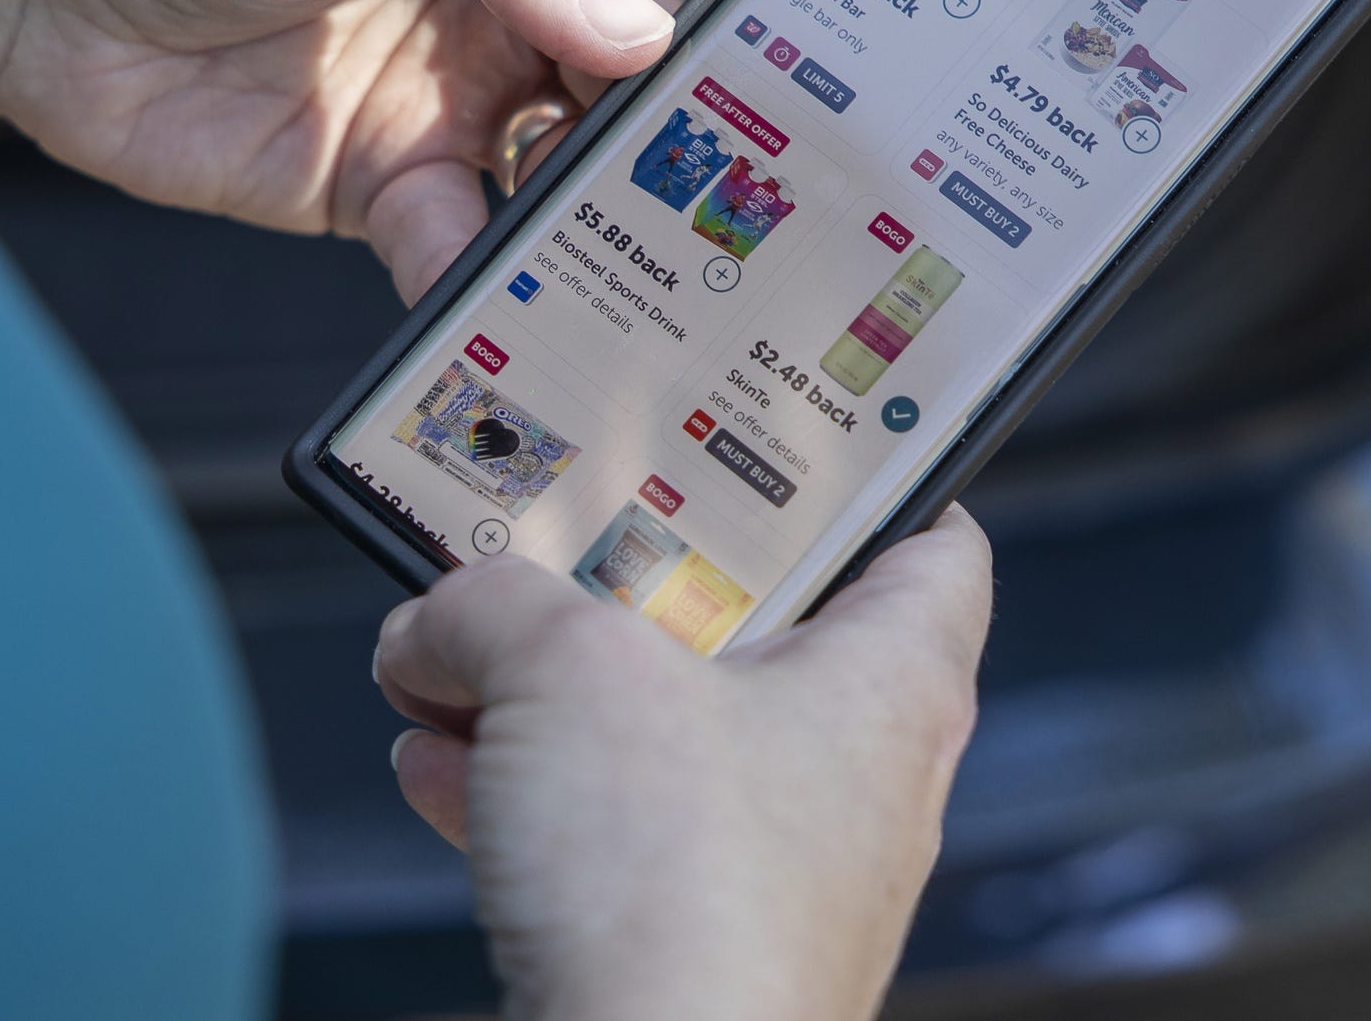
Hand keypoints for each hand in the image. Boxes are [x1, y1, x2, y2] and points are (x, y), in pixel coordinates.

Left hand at [0, 0, 835, 299]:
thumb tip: (637, 33)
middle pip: (674, 37)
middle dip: (739, 97)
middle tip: (819, 162)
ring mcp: (466, 77)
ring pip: (595, 156)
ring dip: (630, 205)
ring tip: (688, 255)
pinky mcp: (394, 180)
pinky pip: (482, 241)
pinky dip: (503, 278)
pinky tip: (518, 301)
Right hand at [374, 508, 992, 1020]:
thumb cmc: (684, 898)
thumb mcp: (564, 669)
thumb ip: (490, 606)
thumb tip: (437, 618)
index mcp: (887, 684)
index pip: (933, 540)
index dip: (869, 472)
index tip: (789, 429)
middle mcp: (850, 778)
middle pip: (761, 630)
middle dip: (640, 584)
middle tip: (566, 534)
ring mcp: (772, 869)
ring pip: (667, 737)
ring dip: (553, 692)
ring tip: (460, 653)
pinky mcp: (688, 941)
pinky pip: (606, 835)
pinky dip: (524, 792)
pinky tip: (437, 762)